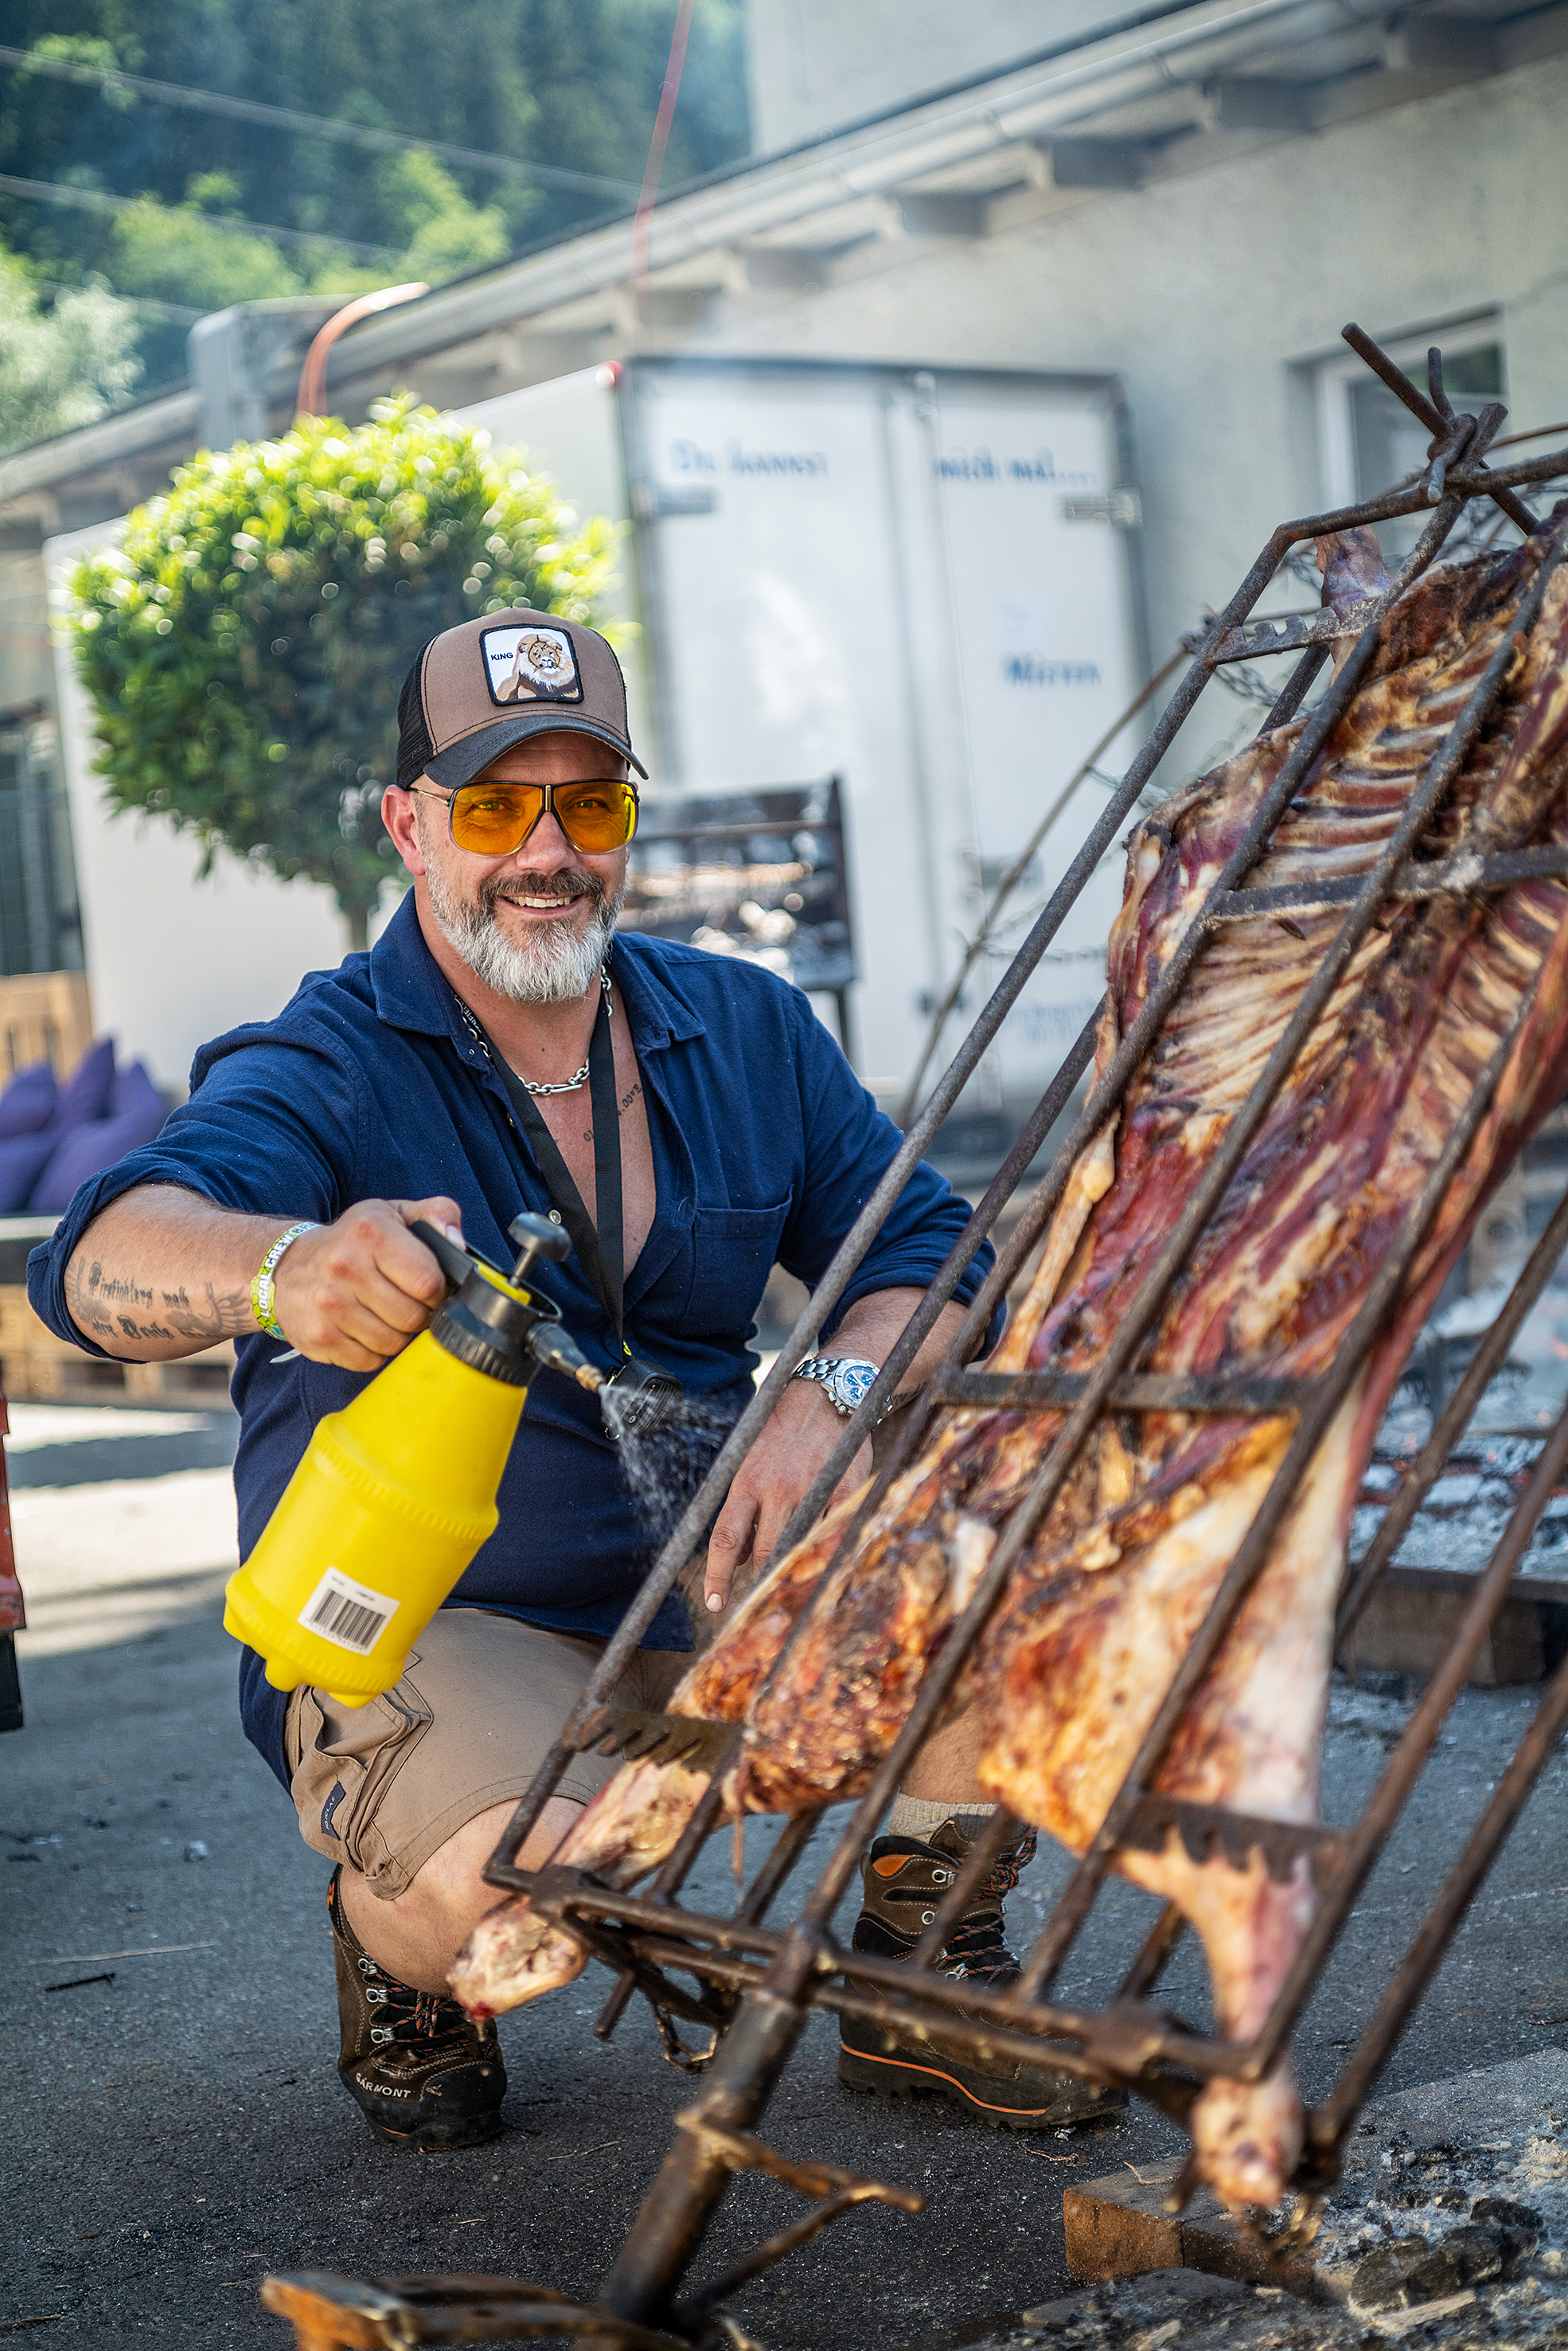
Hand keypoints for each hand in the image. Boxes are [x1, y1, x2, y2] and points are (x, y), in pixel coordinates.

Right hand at [270, 1196, 463, 1370]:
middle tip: (406, 1303)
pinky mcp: (318, 1337)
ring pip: (394, 1343)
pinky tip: (363, 1329)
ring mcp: (329, 1305)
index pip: (427, 1281)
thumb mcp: (392, 1213)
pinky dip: (374, 1352)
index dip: (437, 1291)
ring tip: (384, 1315)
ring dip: (397, 1335)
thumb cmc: (351, 1241)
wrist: (285, 1267)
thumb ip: (436, 1214)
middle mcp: (345, 1266)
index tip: (428, 1288)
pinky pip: (369, 1361)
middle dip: (418, 1315)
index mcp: (370, 1232)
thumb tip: (458, 1244)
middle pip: (413, 1317)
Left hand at [704, 1381, 870, 1613]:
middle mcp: (778, 1487)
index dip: (718, 1576)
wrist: (829, 1394)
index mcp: (748, 1480)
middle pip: (766, 1552)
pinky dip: (829, 1555)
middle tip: (761, 1608)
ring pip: (800, 1547)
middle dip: (762, 1583)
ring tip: (793, 1595)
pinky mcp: (846, 1490)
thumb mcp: (753, 1461)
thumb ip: (745, 1508)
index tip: (714, 1604)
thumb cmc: (785, 1430)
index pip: (726, 1538)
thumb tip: (740, 1556)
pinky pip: (836, 1533)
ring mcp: (814, 1489)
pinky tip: (826, 1569)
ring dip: (794, 1574)